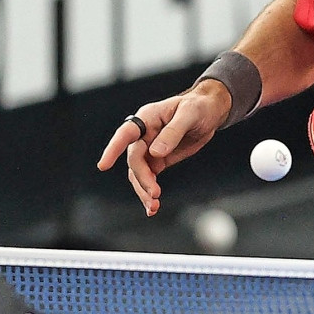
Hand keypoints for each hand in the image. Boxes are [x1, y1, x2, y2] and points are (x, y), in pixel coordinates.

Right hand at [97, 80, 231, 215]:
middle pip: (135, 159)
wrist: (210, 112)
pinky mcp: (159, 160)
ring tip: (153, 206)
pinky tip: (153, 206)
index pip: (126, 134)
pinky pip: (149, 178)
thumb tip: (156, 153)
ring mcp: (150, 148)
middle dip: (143, 178)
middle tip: (155, 193)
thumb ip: (173, 132)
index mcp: (147, 118)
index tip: (104, 165)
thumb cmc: (198, 107)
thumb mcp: (189, 115)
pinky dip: (149, 192)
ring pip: (138, 173)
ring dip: (143, 190)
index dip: (113, 149)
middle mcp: (144, 134)